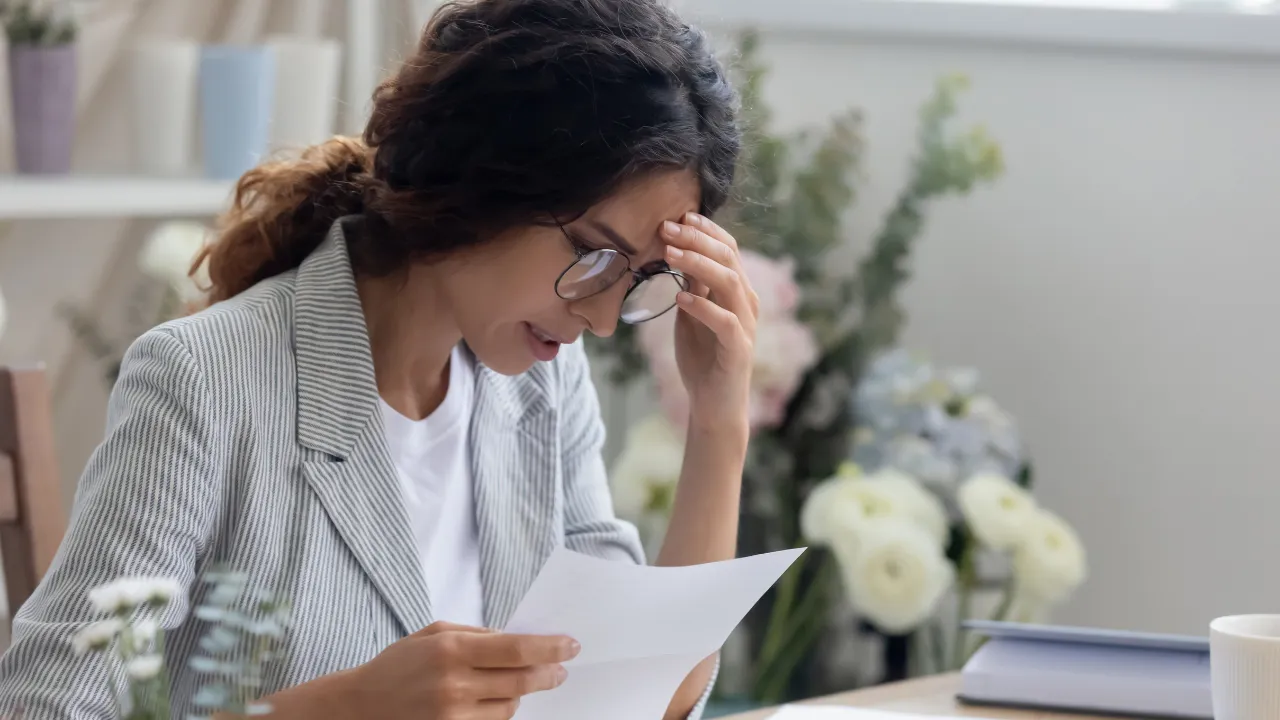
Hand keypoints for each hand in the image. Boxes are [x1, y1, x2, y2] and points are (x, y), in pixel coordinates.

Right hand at [349, 621, 578, 719]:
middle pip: (521, 681)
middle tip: (561, 670)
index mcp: (452, 650)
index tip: (571, 646)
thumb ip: (477, 634)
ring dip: (520, 695)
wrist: (361, 705)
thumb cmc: (400, 664)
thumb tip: (517, 639)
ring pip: (510, 708)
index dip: (550, 648)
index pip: (517, 650)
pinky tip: (496, 701)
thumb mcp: (435, 633)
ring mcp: (453, 716)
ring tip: (518, 684)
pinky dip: (500, 712)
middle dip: (548, 674)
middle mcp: (455, 685)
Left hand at [660, 212, 758, 433]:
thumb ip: (692, 285)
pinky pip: (725, 321)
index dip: (707, 230)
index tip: (680, 216)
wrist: (713, 404)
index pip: (729, 249)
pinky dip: (703, 307)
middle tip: (667, 228)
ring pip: (729, 283)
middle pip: (729, 259)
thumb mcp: (692, 313)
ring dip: (698, 265)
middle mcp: (746, 303)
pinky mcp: (739, 350)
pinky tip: (680, 298)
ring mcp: (746, 325)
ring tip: (670, 254)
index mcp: (737, 291)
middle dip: (697, 240)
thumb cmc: (702, 357)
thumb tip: (676, 251)